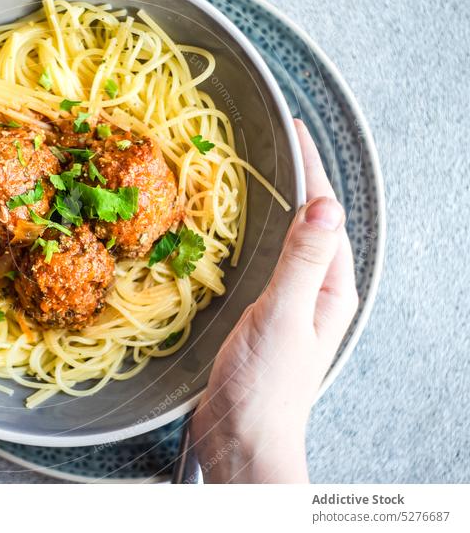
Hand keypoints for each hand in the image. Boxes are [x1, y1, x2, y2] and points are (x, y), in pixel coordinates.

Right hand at [191, 120, 357, 482]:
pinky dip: (261, 238)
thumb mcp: (284, 317)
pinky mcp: (265, 318)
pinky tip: (246, 234)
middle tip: (280, 147)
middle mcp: (317, 294)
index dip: (313, 172)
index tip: (298, 134)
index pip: (325, 216)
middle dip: (301, 183)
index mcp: (330, 289)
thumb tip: (325, 205)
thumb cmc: (265, 386)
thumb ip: (303, 262)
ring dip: (281, 208)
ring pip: (291, 243)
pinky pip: (269, 264)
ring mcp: (291, 306)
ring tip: (265, 178)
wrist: (242, 437)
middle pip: (313, 225)